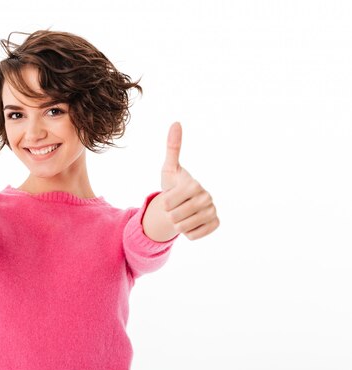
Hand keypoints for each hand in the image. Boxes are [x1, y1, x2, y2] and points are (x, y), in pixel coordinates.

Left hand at [144, 122, 219, 240]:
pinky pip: (194, 236)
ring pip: (184, 228)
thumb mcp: (169, 169)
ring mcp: (213, 212)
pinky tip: (191, 222)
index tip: (169, 198)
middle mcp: (207, 198)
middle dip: (170, 215)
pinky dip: (188, 232)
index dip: (164, 204)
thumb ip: (172, 148)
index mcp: (194, 185)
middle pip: (176, 217)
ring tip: (181, 215)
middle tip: (175, 208)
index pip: (168, 203)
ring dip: (178, 225)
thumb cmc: (173, 185)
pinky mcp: (215, 224)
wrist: (183, 204)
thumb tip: (176, 122)